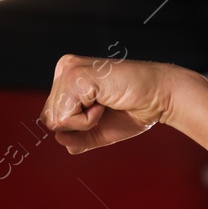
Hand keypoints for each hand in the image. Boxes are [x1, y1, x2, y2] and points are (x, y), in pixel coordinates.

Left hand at [38, 54, 183, 153]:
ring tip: (104, 104)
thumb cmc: (132, 111)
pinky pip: (66, 117)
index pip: (50, 117)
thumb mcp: (97, 131)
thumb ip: (76, 139)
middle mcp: (65, 69)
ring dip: (83, 122)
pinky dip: (88, 120)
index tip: (100, 110)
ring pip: (55, 120)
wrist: (158, 99)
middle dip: (77, 126)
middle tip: (103, 107)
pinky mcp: (76, 76)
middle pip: (49, 119)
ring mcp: (69, 70)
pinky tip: (105, 102)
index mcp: (67, 77)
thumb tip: (58, 139)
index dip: (75, 126)